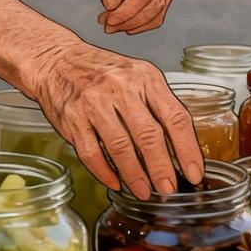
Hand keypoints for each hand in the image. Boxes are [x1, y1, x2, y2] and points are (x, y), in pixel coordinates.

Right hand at [28, 41, 204, 198]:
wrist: (56, 60)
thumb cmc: (102, 72)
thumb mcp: (136, 76)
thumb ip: (158, 105)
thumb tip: (181, 149)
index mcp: (144, 77)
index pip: (174, 116)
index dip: (187, 149)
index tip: (194, 172)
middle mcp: (119, 87)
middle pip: (148, 135)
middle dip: (162, 168)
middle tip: (169, 188)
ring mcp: (93, 102)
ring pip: (120, 147)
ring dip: (135, 175)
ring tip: (144, 191)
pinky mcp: (72, 118)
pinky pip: (91, 153)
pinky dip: (105, 172)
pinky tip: (115, 181)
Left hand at [83, 0, 173, 33]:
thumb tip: (113, 8)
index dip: (128, 11)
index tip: (109, 21)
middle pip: (154, 4)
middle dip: (130, 20)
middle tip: (106, 26)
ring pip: (158, 12)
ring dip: (135, 24)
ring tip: (111, 26)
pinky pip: (157, 14)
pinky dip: (141, 23)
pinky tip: (123, 25)